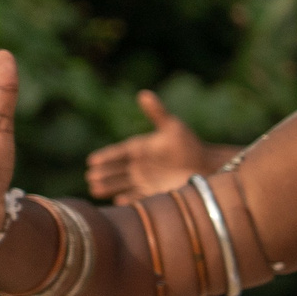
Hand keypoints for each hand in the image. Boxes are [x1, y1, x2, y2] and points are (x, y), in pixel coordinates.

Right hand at [87, 91, 211, 202]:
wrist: (207, 165)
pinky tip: (117, 202)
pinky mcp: (154, 192)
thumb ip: (157, 113)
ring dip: (109, 187)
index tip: (92, 160)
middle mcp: (139, 164)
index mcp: (140, 148)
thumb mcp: (172, 127)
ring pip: (122, 184)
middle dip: (103, 173)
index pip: (118, 152)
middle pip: (116, 169)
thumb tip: (144, 94)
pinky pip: (138, 197)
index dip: (106, 156)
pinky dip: (129, 199)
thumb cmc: (190, 144)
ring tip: (94, 189)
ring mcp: (145, 179)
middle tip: (89, 176)